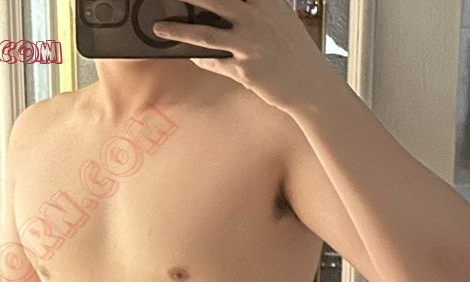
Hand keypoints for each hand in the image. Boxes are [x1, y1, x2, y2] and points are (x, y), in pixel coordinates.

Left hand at [152, 0, 324, 112]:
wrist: (310, 85)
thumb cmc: (294, 51)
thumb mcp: (280, 18)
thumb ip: (258, 7)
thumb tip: (227, 7)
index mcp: (267, 2)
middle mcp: (257, 19)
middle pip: (214, 0)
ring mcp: (249, 46)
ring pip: (205, 34)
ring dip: (178, 30)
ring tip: (159, 27)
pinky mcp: (244, 70)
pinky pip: (214, 63)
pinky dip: (199, 58)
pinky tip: (189, 55)